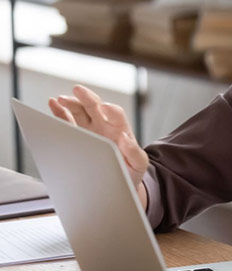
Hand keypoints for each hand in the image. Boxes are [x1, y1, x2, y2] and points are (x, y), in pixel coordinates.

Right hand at [48, 84, 148, 208]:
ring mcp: (90, 129)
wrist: (119, 180)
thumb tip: (125, 137)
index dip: (112, 110)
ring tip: (60, 99)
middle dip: (87, 98)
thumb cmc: (131, 170)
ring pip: (80, 111)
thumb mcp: (139, 163)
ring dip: (71, 103)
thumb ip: (134, 152)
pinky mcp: (78, 135)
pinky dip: (60, 112)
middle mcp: (104, 126)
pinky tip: (53, 104)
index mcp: (120, 130)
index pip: (117, 115)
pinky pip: (68, 120)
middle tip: (77, 90)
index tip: (104, 106)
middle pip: (96, 107)